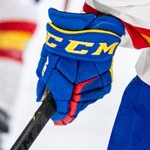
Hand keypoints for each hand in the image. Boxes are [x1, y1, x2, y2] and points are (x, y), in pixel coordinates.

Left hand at [36, 8, 123, 124]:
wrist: (90, 29)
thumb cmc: (65, 42)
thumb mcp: (48, 60)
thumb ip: (44, 83)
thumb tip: (41, 97)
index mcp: (65, 82)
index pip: (62, 107)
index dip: (59, 115)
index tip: (57, 119)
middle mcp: (82, 85)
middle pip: (75, 107)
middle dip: (69, 105)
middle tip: (65, 100)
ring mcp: (96, 83)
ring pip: (86, 101)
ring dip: (80, 97)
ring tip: (76, 82)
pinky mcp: (107, 79)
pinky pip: (97, 93)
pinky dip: (91, 90)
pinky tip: (86, 79)